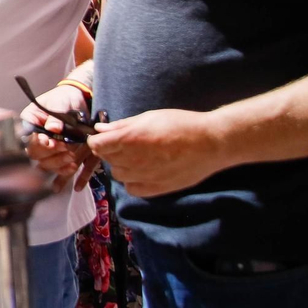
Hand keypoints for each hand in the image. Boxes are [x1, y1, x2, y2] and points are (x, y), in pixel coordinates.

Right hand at [21, 84, 97, 192]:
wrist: (77, 101)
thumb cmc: (64, 98)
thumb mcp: (60, 102)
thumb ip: (56, 115)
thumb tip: (53, 127)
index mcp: (29, 122)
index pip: (27, 137)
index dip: (38, 142)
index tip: (50, 142)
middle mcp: (34, 137)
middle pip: (34, 154)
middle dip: (50, 153)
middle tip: (64, 147)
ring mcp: (46, 148)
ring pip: (44, 164)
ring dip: (57, 163)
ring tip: (71, 158)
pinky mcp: (58, 155)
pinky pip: (56, 169)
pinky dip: (64, 171)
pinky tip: (72, 168)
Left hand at [87, 109, 229, 197]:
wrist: (211, 143)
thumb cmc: (180, 124)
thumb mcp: (149, 117)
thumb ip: (122, 126)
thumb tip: (100, 129)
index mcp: (129, 139)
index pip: (96, 145)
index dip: (98, 141)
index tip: (105, 137)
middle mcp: (132, 160)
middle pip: (106, 159)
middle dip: (111, 151)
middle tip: (127, 144)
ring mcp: (143, 177)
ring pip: (118, 174)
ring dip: (122, 165)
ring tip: (139, 156)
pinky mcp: (155, 190)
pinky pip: (132, 188)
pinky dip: (133, 181)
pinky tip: (145, 171)